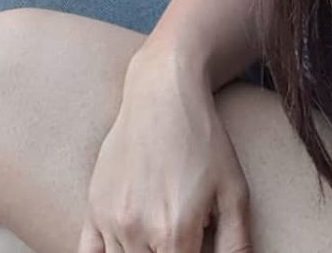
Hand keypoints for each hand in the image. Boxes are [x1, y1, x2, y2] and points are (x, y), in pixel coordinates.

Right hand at [78, 60, 251, 252]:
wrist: (161, 94)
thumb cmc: (202, 140)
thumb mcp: (234, 192)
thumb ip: (237, 245)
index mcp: (174, 234)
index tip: (196, 246)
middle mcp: (137, 231)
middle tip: (181, 238)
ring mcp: (110, 219)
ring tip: (160, 237)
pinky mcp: (94, 205)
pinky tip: (128, 247)